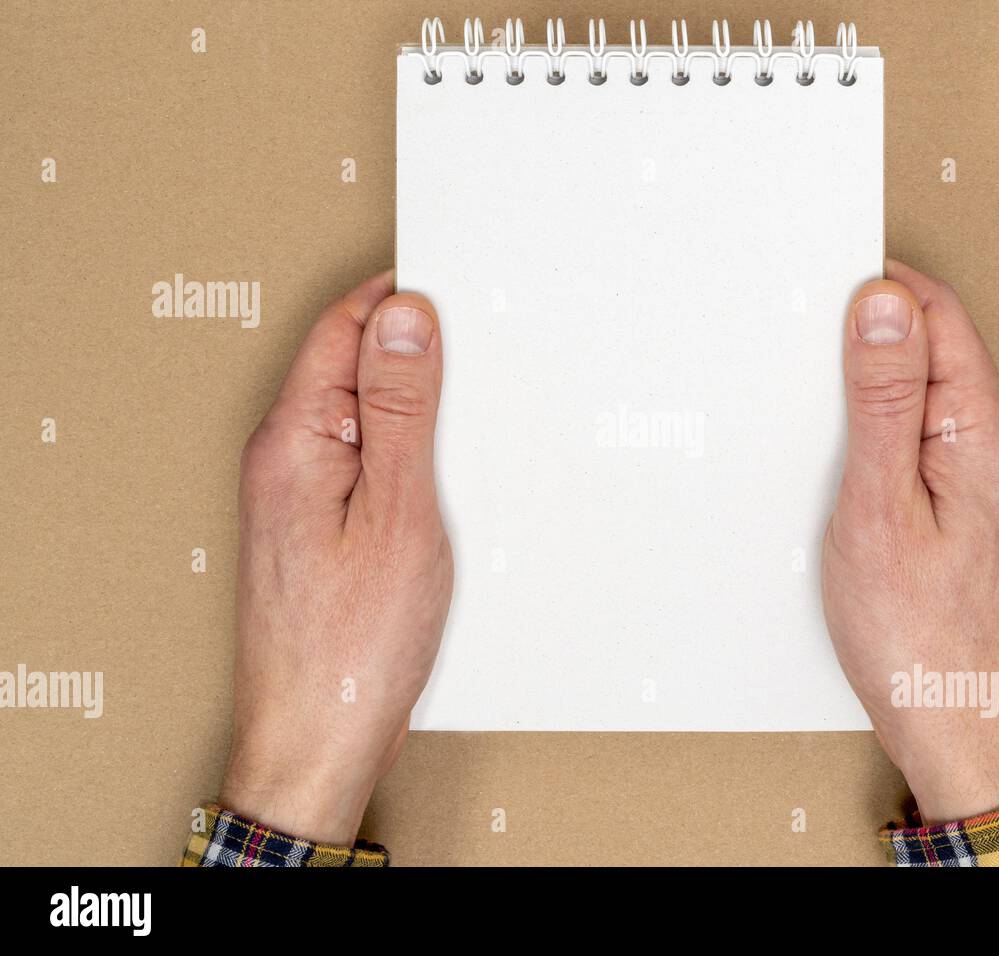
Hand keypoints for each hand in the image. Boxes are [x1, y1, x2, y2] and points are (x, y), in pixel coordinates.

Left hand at [220, 271, 452, 844]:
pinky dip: (402, 461)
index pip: (344, 327)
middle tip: (479, 371)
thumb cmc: (353, 647)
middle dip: (414, 356)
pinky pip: (359, 465)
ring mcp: (292, 497)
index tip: (460, 300)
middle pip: (348, 367)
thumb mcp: (399, 514)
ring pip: (358, 418)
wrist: (318, 742)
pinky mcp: (311, 530)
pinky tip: (436, 486)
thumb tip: (406, 316)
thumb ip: (402, 411)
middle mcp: (281, 460)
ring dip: (412, 414)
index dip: (402, 303)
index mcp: (293, 441)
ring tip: (463, 436)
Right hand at [822, 259, 998, 824]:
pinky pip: (919, 445)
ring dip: (866, 391)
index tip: (812, 294)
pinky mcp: (965, 514)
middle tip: (796, 355)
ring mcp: (982, 482)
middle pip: (931, 349)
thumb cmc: (923, 639)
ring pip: (921, 398)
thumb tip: (882, 302)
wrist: (965, 732)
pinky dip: (876, 438)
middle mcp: (992, 447)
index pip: (936, 313)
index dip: (874, 291)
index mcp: (982, 430)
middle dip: (864, 337)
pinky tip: (841, 461)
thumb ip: (882, 401)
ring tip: (811, 412)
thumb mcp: (880, 507)